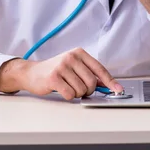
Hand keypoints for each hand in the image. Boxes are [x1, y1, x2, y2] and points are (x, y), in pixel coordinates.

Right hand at [0, 48, 122, 99]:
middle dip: (88, 90)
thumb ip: (89, 73)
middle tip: (79, 89)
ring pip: (82, 90)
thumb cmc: (55, 71)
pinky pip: (70, 94)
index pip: (100, 69)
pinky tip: (61, 90)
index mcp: (79, 53)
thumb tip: (108, 85)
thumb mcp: (73, 67)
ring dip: (77, 94)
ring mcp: (62, 66)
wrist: (31, 72)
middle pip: (92, 82)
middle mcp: (71, 57)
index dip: (110, 81)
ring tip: (67, 87)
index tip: (118, 90)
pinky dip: (68, 96)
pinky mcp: (54, 77)